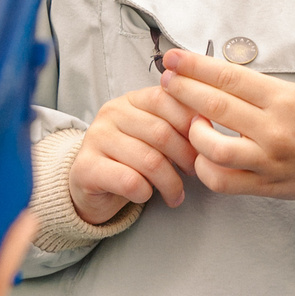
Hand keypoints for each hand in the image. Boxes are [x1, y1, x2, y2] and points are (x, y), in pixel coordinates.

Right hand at [68, 86, 198, 224]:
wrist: (91, 184)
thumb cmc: (132, 159)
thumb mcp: (155, 135)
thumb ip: (177, 125)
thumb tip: (208, 128)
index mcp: (132, 99)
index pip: (167, 100)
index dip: (191, 125)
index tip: (204, 146)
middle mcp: (111, 113)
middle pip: (161, 133)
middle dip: (186, 158)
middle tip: (195, 174)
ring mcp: (96, 138)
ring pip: (149, 160)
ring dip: (170, 183)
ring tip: (175, 195)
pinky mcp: (86, 167)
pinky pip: (129, 181)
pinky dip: (145, 193)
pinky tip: (147, 196)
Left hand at [155, 49, 294, 201]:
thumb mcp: (294, 92)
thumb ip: (254, 89)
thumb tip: (210, 77)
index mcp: (282, 99)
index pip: (229, 77)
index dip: (196, 66)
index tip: (174, 58)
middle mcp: (274, 129)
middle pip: (215, 106)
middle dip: (183, 90)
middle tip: (166, 79)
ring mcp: (267, 161)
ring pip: (213, 148)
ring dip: (191, 131)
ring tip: (188, 120)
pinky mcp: (264, 186)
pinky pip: (221, 181)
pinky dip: (204, 167)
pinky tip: (201, 154)